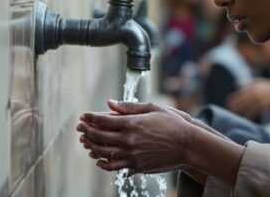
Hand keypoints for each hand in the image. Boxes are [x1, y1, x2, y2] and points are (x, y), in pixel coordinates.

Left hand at [76, 100, 197, 175]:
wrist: (188, 145)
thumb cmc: (172, 124)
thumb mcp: (152, 109)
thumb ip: (129, 107)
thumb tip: (109, 103)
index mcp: (132, 123)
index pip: (103, 120)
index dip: (90, 118)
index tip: (84, 116)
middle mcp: (129, 140)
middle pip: (99, 136)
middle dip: (86, 131)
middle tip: (80, 128)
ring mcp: (132, 155)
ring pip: (103, 153)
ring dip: (91, 147)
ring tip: (86, 142)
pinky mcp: (136, 166)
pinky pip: (114, 166)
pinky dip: (103, 163)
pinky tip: (98, 159)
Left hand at [226, 78, 269, 118]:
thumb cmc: (269, 86)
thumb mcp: (258, 82)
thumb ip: (247, 84)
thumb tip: (236, 84)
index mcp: (252, 87)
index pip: (240, 94)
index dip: (233, 99)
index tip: (228, 103)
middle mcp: (255, 93)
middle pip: (242, 101)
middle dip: (235, 106)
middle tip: (229, 110)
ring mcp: (259, 100)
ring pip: (247, 108)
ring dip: (240, 112)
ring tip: (235, 115)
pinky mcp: (264, 106)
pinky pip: (254, 112)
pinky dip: (249, 115)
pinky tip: (245, 117)